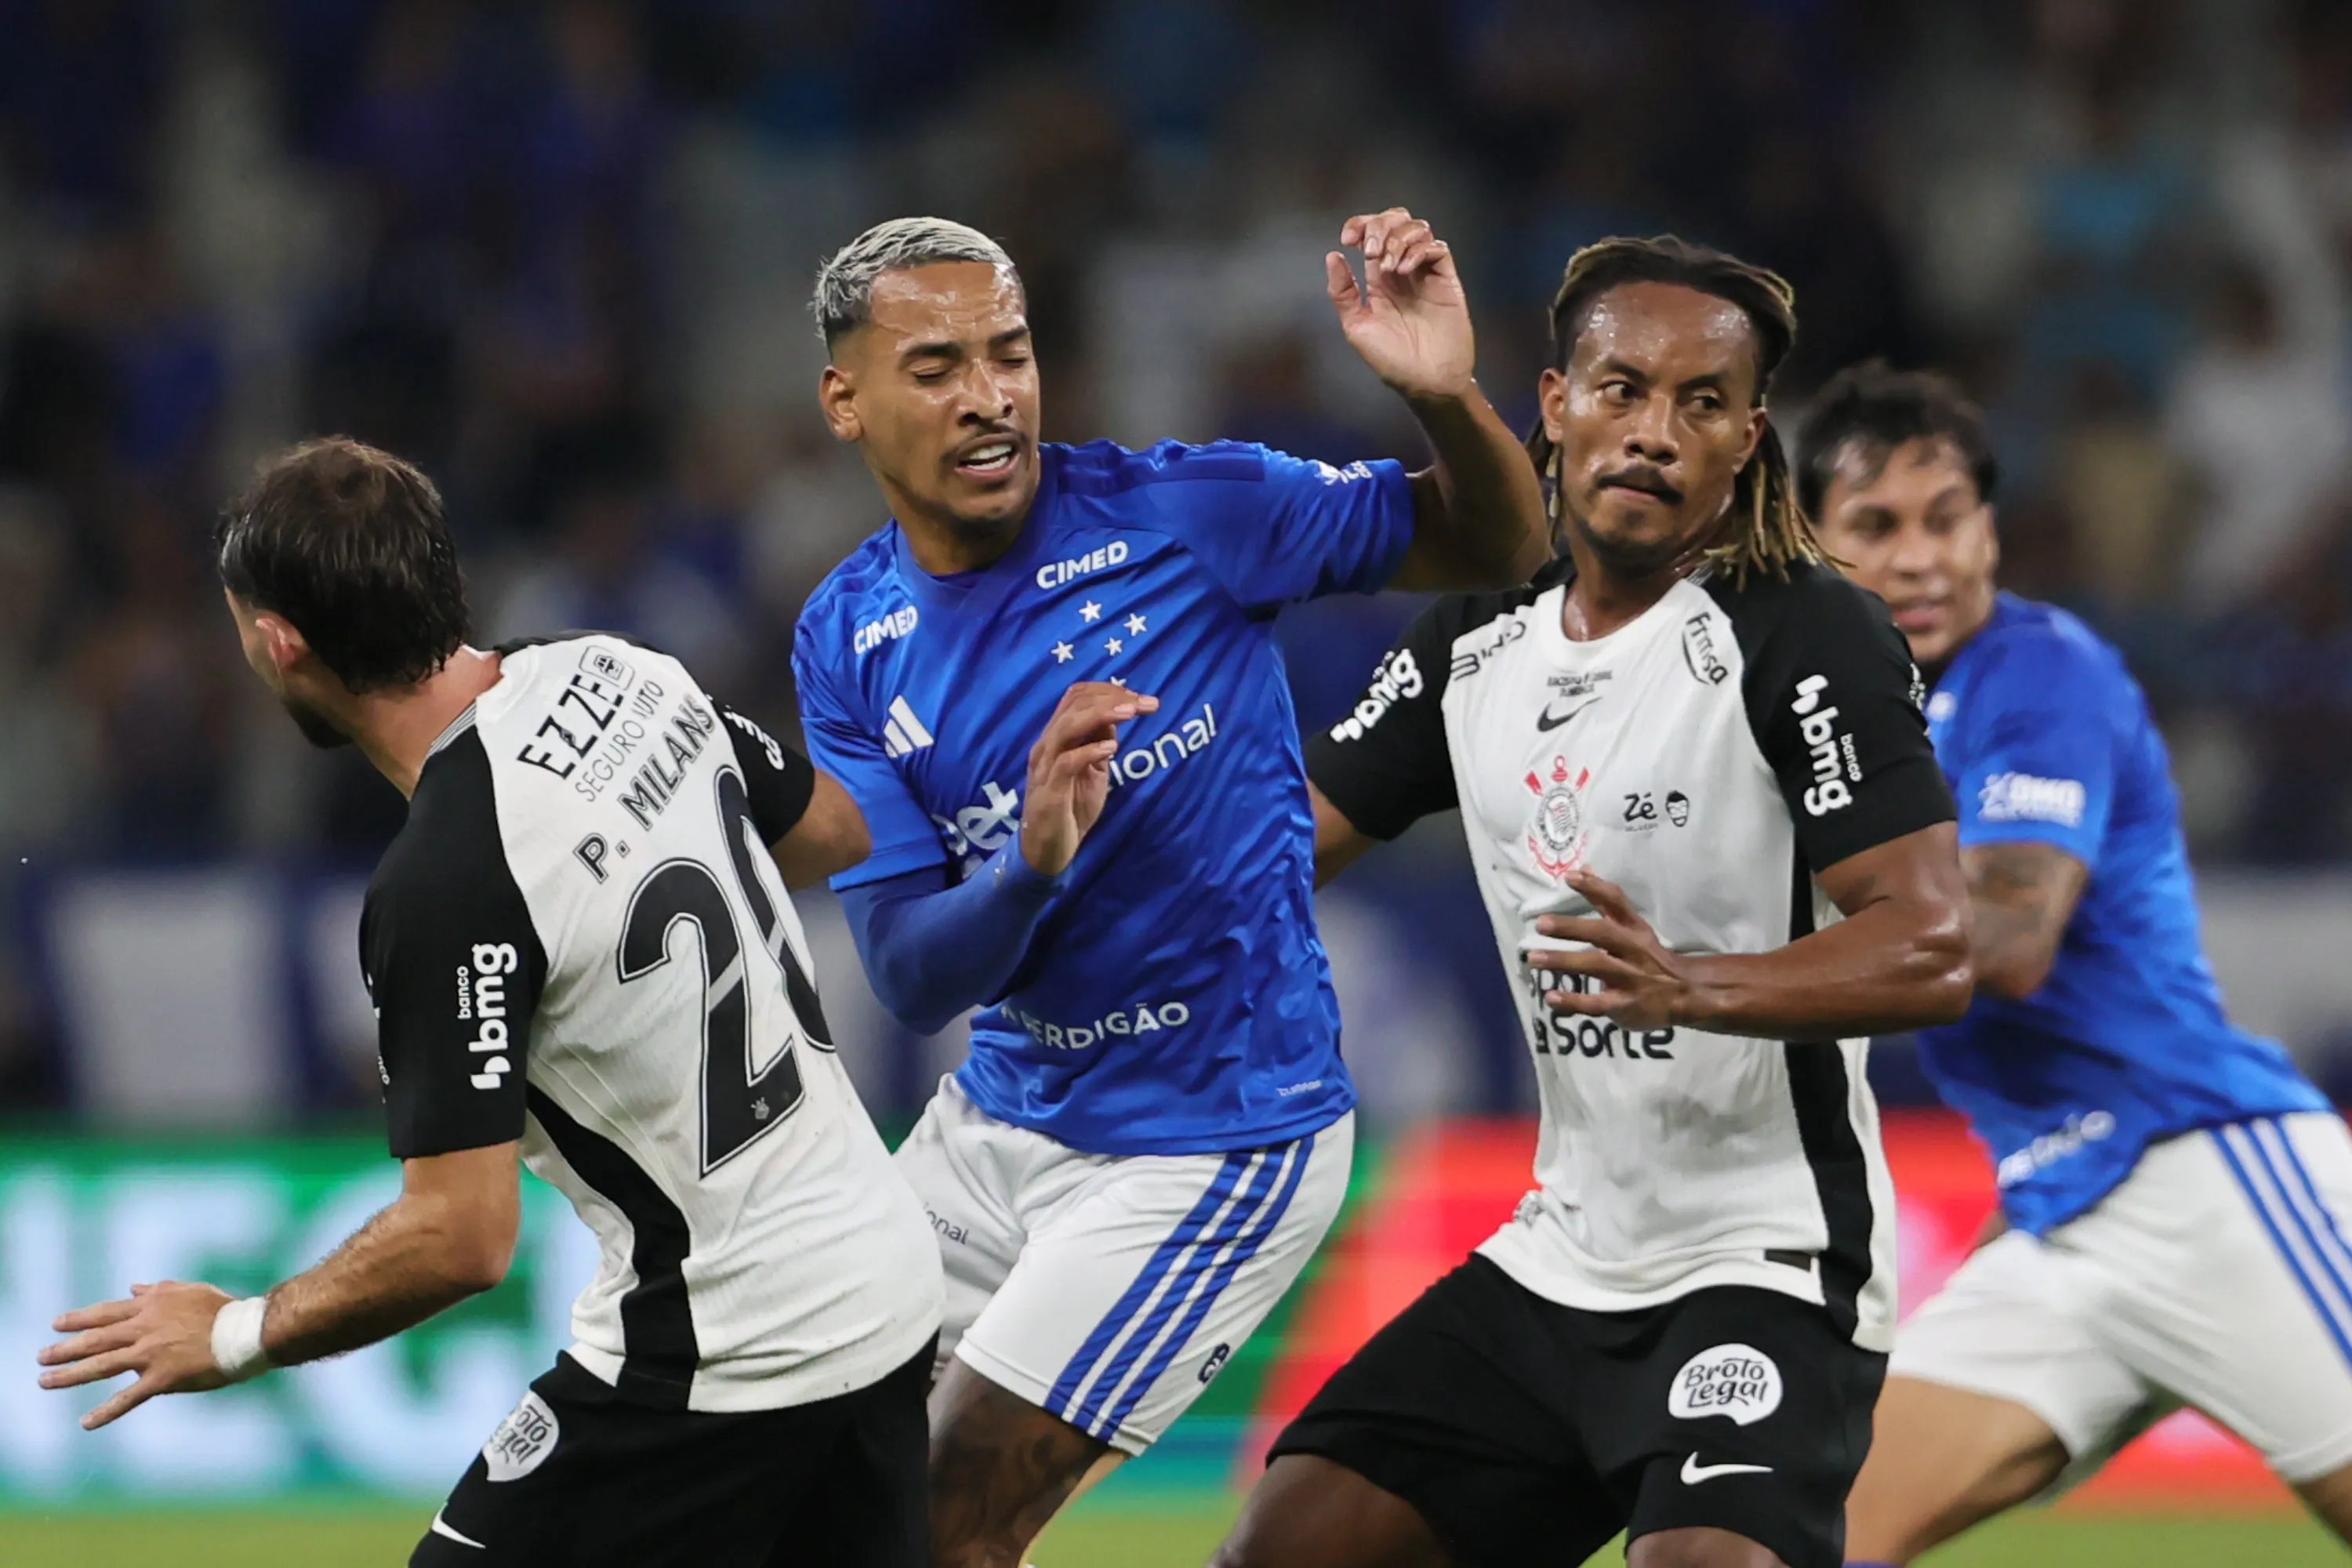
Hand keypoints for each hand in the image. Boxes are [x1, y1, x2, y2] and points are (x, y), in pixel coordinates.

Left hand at [39, 1280, 237, 1429]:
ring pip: (101, 1366)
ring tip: (45, 1381)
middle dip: (64, 1349)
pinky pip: (128, 1398)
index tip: (57, 1324)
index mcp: (150, 1306)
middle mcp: (144, 1329)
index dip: (79, 1319)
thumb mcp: (189, 1290)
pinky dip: (105, 1411)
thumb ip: (158, 1289)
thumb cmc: (222, 1309)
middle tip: (42, 1357)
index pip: (105, 1313)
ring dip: (69, 1375)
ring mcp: (150, 1355)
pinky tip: (85, 1422)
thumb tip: (133, 1288)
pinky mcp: (162, 1379)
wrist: (246, 1332)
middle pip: (95, 1340)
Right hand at [1020, 682, 1158, 876]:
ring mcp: (1045, 767)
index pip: (1076, 696)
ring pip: (1067, 727)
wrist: (1048, 849)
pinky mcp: (1049, 791)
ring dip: (1101, 715)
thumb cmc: (1070, 809)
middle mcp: (1047, 745)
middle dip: (1113, 698)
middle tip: (1146, 703)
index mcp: (1056, 737)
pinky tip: (1112, 748)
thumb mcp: (1093, 771)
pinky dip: (1089, 751)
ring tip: (1131, 712)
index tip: (1139, 698)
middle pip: (1074, 705)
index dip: (1108, 690)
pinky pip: (1066, 763)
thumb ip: (1100, 744)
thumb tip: (1118, 717)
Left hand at [1328, 208, 1474, 400]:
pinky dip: (1419, 250)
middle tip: (1369, 251)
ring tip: (1389, 268)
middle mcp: (1403, 271)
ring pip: (1418, 229)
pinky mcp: (1447, 280)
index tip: (1348, 238)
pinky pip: (1438, 248)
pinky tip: (1404, 270)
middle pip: (1396, 222)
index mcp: (1379, 279)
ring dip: (1398, 239)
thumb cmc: (1392, 361)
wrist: (1426, 381)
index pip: (1371, 233)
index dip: (1360, 224)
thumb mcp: (1357, 327)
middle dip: (1379, 226)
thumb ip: (1342, 293)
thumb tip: (1333, 256)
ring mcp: (1426, 274)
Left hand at [1521, 868, 1693, 1031]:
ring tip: (1534, 958)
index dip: (1594, 888)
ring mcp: (1630, 978)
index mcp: (1634, 928)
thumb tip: (1583, 868)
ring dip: (1564, 961)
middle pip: (1603, 934)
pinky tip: (1550, 997)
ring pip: (1596, 966)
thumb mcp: (1633, 927)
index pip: (1616, 902)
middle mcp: (1633, 949)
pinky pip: (1596, 1003)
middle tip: (1540, 924)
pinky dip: (1573, 1001)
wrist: (1684, 994)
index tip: (1569, 876)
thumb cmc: (1647, 956)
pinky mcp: (1624, 1005)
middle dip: (1571, 928)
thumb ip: (1606, 902)